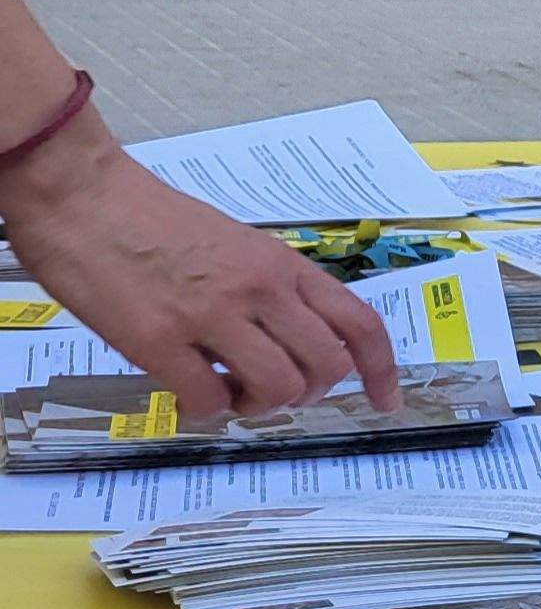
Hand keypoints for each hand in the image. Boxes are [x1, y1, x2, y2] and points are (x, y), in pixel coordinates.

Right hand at [5, 138, 399, 419]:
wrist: (85, 198)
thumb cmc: (154, 220)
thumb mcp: (238, 245)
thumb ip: (270, 289)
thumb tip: (292, 339)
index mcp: (282, 266)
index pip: (358, 323)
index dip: (382, 369)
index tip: (387, 401)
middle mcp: (260, 290)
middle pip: (326, 366)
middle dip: (308, 394)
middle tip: (269, 390)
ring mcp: (211, 315)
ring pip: (279, 389)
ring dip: (258, 405)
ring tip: (226, 390)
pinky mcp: (158, 339)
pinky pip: (208, 399)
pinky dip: (206, 411)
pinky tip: (189, 393)